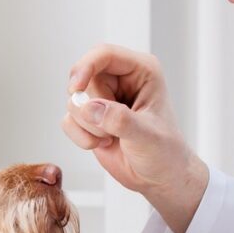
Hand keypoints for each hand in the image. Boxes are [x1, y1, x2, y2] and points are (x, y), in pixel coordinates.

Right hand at [62, 44, 208, 232]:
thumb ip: (119, 120)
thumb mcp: (147, 136)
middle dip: (91, 109)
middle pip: (84, 79)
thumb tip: (90, 107)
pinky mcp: (90, 118)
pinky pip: (69, 120)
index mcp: (141, 71)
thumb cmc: (165, 153)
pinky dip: (80, 136)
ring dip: (87, 126)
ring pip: (74, 101)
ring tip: (111, 137)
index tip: (75, 88)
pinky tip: (102, 143)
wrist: (160, 178)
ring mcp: (103, 99)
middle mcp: (120, 80)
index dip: (85, 67)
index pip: (104, 54)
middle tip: (111, 129)